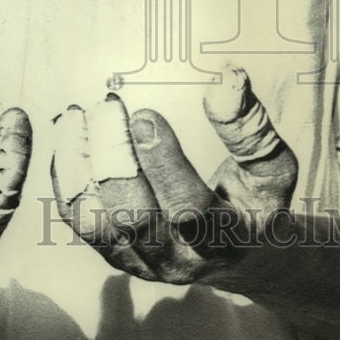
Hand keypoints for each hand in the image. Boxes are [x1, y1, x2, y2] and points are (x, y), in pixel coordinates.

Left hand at [51, 65, 296, 292]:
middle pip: (135, 218)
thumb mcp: (272, 169)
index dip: (164, 164)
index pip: (190, 210)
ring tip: (78, 116)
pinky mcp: (114, 253)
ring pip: (97, 221)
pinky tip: (70, 137)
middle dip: (115, 159)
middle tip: (108, 107)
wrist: (240, 258)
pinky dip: (67, 177)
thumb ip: (249, 129)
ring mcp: (142, 261)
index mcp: (225, 240)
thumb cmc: (256, 202)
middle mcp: (179, 259)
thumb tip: (228, 79)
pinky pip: (79, 219)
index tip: (146, 115)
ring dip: (80, 165)